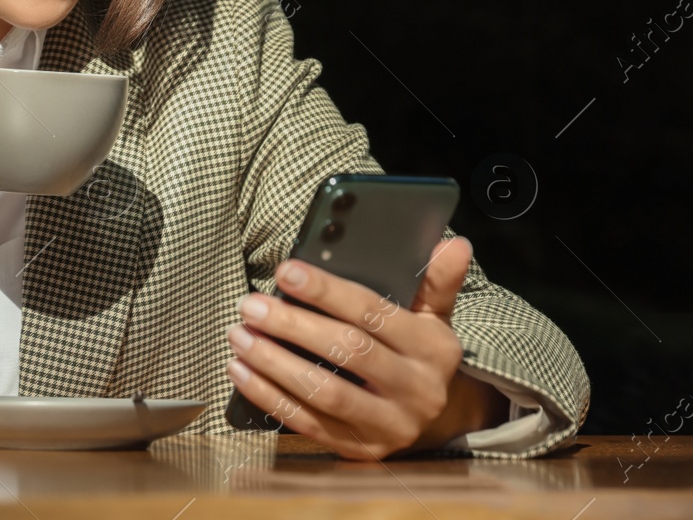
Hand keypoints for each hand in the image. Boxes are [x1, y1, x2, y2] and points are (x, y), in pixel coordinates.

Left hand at [224, 235, 508, 459]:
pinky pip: (308, 424)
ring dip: (274, 364)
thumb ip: (436, 280)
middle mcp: (416, 390)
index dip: (327, 291)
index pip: (373, 313)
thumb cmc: (419, 353)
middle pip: (347, 351)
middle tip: (250, 305)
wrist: (438, 420)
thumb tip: (453, 243)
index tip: (285, 271)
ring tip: (239, 336)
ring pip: (325, 393)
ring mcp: (389, 425)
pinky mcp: (361, 449)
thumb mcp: (434, 316)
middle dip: (292, 326)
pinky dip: (269, 398)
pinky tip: (240, 373)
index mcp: (432, 349)